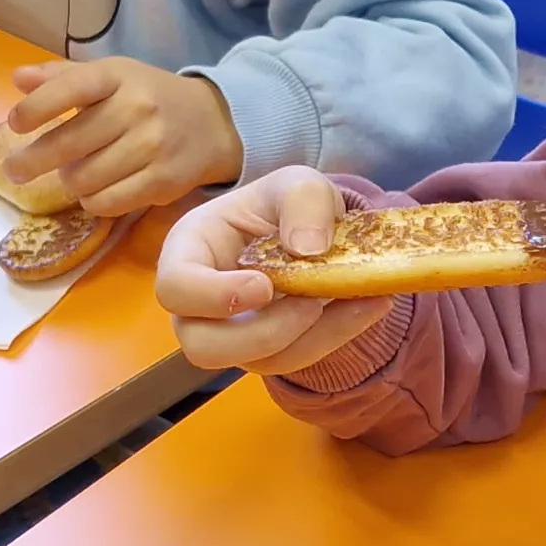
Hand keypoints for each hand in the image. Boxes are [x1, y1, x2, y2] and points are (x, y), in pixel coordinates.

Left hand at [5, 57, 243, 216]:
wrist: (212, 124)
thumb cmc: (148, 97)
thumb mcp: (111, 77)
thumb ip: (62, 78)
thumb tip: (18, 79)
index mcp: (118, 76)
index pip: (70, 89)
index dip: (36, 109)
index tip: (15, 125)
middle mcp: (137, 108)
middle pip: (67, 144)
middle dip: (31, 161)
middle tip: (15, 170)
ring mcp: (152, 146)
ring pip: (82, 179)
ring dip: (69, 181)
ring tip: (74, 173)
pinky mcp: (163, 181)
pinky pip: (106, 202)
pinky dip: (91, 201)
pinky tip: (95, 190)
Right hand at [157, 168, 395, 372]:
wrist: (312, 231)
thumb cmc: (286, 206)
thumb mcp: (299, 184)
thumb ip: (303, 201)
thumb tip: (308, 249)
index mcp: (189, 252)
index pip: (175, 288)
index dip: (212, 296)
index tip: (263, 286)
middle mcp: (200, 303)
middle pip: (202, 346)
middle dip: (262, 335)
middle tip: (312, 304)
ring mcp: (231, 333)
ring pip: (256, 361)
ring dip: (311, 338)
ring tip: (360, 298)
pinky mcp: (268, 350)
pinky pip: (295, 360)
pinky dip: (336, 337)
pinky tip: (370, 305)